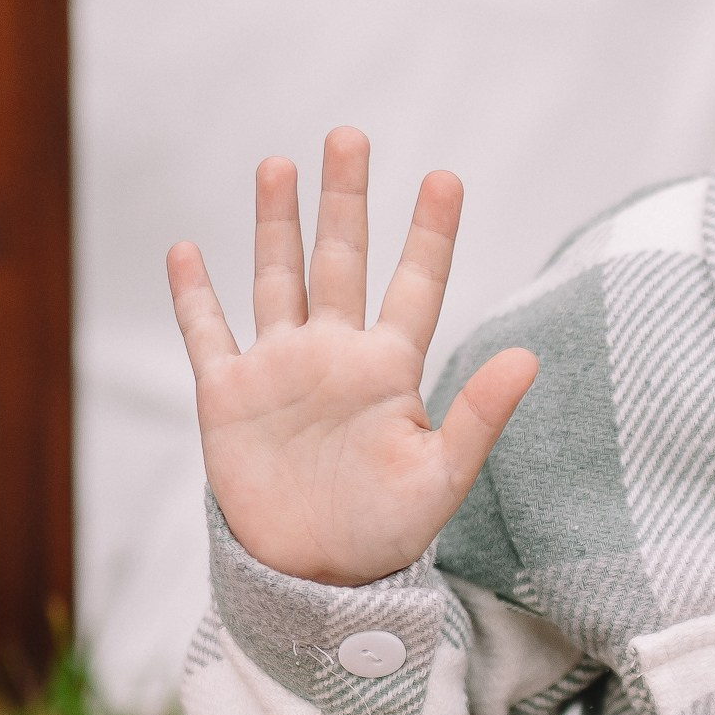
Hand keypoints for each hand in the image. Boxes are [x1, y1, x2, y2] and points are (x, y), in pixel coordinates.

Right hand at [167, 128, 536, 584]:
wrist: (315, 579)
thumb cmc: (386, 534)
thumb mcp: (441, 477)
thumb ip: (480, 415)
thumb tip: (528, 356)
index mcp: (389, 369)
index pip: (415, 284)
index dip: (430, 232)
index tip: (444, 176)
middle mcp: (335, 356)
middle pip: (340, 260)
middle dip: (344, 199)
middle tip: (349, 134)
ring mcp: (280, 371)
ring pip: (278, 279)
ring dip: (275, 224)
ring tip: (278, 164)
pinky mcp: (229, 398)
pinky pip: (208, 335)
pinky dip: (194, 295)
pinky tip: (186, 249)